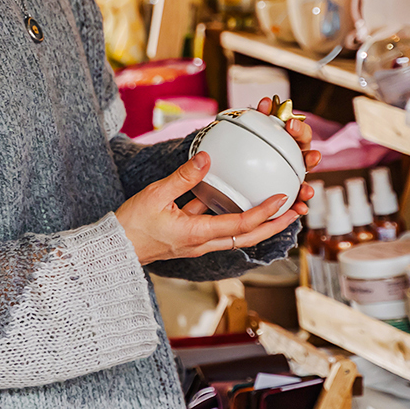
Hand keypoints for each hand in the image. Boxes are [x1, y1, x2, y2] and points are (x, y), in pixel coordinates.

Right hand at [115, 101, 321, 264]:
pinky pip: (220, 228)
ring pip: (237, 235)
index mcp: (197, 234)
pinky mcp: (190, 237)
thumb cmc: (130, 226)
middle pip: (248, 237)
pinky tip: (238, 200)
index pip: (240, 225)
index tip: (282, 199)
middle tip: (296, 212)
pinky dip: (236, 217)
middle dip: (274, 225)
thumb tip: (206, 158)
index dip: (264, 213)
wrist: (113, 250)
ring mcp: (197, 242)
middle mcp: (202, 242)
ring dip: (260, 224)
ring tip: (278, 209)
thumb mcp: (155, 195)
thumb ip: (183, 177)